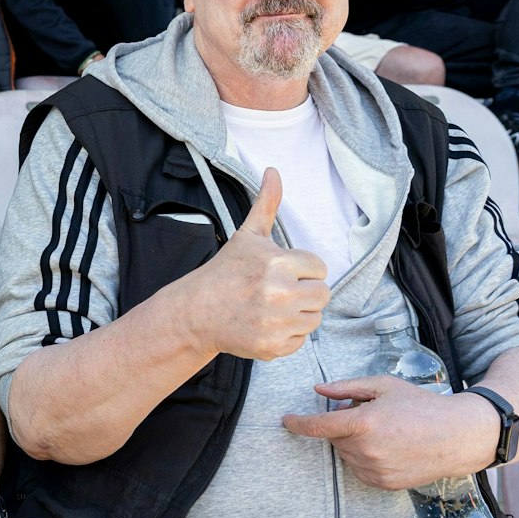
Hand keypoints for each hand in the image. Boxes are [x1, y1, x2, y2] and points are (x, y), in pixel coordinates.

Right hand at [182, 168, 328, 360]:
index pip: (319, 268)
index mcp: (278, 263)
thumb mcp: (247, 236)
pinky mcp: (272, 346)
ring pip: (314, 319)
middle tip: (277, 292)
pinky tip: (265, 325)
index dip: (302, 270)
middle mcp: (279, 293)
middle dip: (303, 293)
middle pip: (322, 295)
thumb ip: (267, 204)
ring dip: (298, 314)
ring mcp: (276, 322)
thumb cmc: (225, 272)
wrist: (195, 312)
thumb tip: (273, 171)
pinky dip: (286, 336)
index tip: (279, 273)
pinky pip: (300, 341)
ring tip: (272, 308)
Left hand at [283, 375, 499, 489]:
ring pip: (346, 454)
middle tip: (369, 415)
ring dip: (353, 442)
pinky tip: (389, 447)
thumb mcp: (384, 386)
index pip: (318, 426)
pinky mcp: (384, 483)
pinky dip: (365, 458)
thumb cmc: (421, 405)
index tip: (286, 420)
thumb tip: (318, 390)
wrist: (458, 436)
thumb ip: (347, 387)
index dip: (298, 423)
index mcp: (363, 424)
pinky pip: (360, 469)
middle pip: (334, 438)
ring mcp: (375, 470)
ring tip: (384, 431)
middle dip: (343, 426)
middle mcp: (366, 450)